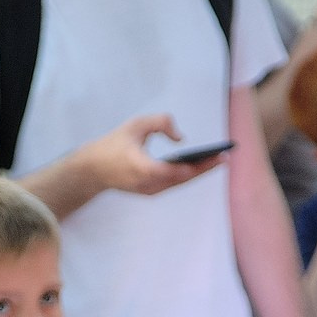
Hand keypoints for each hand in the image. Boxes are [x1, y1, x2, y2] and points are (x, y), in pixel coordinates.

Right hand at [82, 115, 227, 197]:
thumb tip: (182, 138)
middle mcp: (147, 184)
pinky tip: (201, 165)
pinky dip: (187, 175)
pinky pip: (173, 184)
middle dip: (204, 169)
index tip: (212, 159)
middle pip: (181, 179)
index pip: (171, 170)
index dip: (193, 166)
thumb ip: (160, 123)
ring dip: (199, 172)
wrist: (91, 170)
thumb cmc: (113, 144)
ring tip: (218, 160)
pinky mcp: (149, 192)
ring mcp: (148, 191)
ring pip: (179, 183)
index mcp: (141, 167)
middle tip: (225, 158)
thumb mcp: (135, 125)